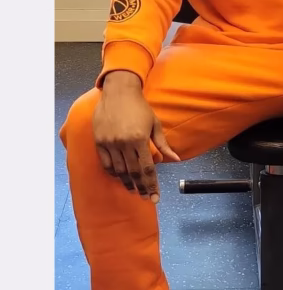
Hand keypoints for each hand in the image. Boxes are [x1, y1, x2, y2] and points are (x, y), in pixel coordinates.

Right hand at [93, 71, 179, 201]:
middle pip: (133, 173)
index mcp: (140, 139)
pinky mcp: (99, 141)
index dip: (151, 185)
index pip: (147, 169)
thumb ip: (163, 144)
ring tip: (134, 190)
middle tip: (146, 198)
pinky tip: (120, 178)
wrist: (119, 91)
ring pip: (119, 170)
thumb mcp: (155, 124)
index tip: (155, 197)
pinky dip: (113, 173)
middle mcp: (124, 143)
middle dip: (141, 188)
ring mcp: (110, 143)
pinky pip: (106, 163)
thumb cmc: (140, 107)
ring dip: (127, 183)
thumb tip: (175, 159)